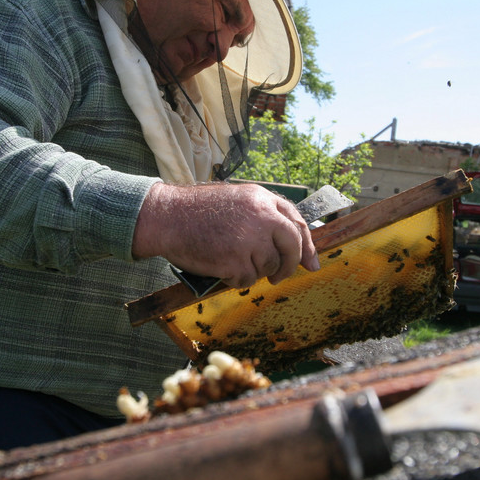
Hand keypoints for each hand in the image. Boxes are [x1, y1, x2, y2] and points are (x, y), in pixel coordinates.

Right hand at [132, 182, 320, 288]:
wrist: (167, 217)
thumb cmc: (197, 212)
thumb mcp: (236, 200)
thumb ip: (263, 215)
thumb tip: (289, 241)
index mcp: (262, 199)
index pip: (296, 223)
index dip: (307, 245)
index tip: (312, 262)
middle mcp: (261, 216)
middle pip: (292, 247)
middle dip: (289, 265)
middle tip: (280, 276)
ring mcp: (250, 239)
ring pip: (268, 267)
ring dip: (253, 271)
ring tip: (229, 259)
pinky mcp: (235, 260)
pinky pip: (246, 280)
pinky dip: (235, 279)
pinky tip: (219, 266)